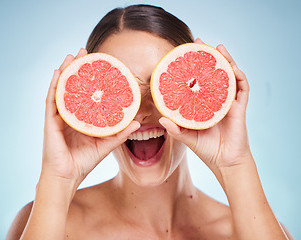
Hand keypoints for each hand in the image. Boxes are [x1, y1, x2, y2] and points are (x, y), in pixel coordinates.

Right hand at [42, 48, 139, 186]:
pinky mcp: (50, 122)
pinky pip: (51, 100)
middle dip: (78, 68)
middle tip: (85, 52)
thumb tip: (138, 122)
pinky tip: (58, 72)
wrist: (68, 177)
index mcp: (82, 118)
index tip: (99, 65)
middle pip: (73, 86)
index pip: (86, 93)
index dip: (91, 79)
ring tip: (72, 56)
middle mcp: (70, 114)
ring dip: (66, 71)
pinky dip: (54, 86)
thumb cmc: (84, 161)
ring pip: (61, 89)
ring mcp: (59, 116)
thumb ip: (120, 133)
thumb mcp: (106, 144)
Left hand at [159, 39, 251, 176]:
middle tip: (199, 43)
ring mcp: (229, 102)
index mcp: (204, 104)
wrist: (224, 162)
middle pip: (214, 73)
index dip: (193, 67)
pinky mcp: (240, 108)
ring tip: (218, 47)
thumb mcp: (187, 136)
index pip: (198, 81)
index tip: (184, 55)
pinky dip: (238, 77)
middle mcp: (216, 100)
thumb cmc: (206, 149)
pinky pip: (242, 89)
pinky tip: (232, 67)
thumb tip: (161, 118)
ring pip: (229, 76)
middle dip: (208, 57)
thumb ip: (175, 129)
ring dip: (226, 61)